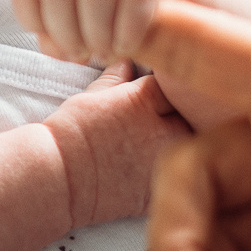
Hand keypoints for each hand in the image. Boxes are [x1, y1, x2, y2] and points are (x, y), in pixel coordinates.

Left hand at [9, 0, 250, 65]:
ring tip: (108, 51)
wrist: (204, 16)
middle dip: (64, 26)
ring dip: (96, 29)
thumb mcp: (85, 26)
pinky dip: (128, 27)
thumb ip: (57, 33)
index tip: (58, 43)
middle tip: (85, 53)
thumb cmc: (131, 24)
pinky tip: (132, 45)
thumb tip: (51, 42)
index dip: (35, 17)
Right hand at [42, 59, 189, 227]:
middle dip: (187, 113)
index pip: (176, 84)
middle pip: (194, 114)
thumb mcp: (91, 96)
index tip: (164, 92)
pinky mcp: (161, 187)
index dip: (170, 88)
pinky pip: (182, 176)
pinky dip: (176, 171)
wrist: (57, 177)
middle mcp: (163, 128)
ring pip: (193, 146)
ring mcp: (165, 161)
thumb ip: (115, 78)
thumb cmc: (68, 134)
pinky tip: (160, 168)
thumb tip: (127, 63)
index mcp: (146, 99)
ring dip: (187, 143)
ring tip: (165, 144)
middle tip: (174, 117)